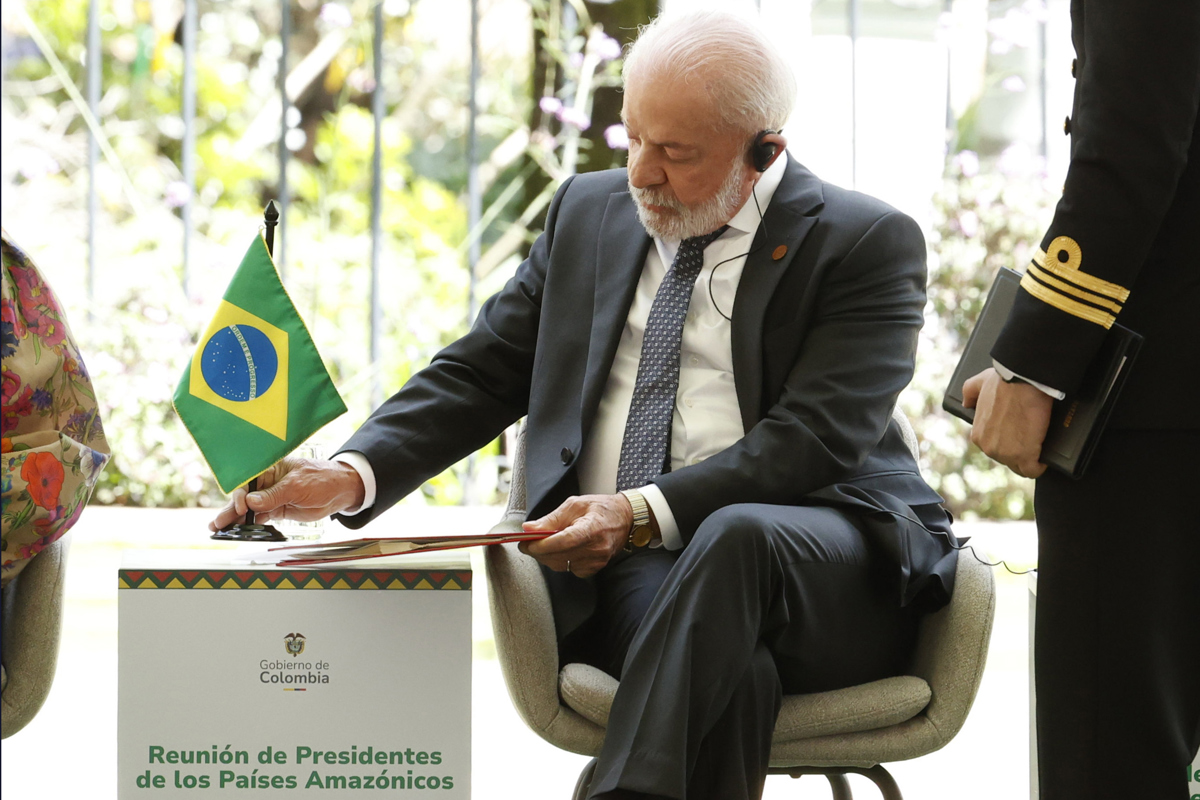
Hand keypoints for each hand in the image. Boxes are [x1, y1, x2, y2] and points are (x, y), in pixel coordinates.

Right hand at [208, 457, 365, 531]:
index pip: (249, 481)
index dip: (241, 494)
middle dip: (230, 509)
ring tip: (220, 529)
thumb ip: (274, 495)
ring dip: (236, 519)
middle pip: (245, 496)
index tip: (242, 507)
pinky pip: (260, 517)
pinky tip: (238, 531)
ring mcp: (272, 496)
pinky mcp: (277, 509)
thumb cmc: (322, 479)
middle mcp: (267, 482)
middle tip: (217, 523)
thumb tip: (251, 502)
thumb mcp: (297, 485)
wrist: (341, 491)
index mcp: (271, 468)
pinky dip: (249, 524)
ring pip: (249, 509)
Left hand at [518, 494, 632, 577]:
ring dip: (546, 557)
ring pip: (562, 566)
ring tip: (540, 546)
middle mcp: (596, 548)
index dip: (542, 545)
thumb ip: (551, 519)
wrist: (625, 518)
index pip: (563, 542)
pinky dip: (559, 562)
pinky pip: (570, 570)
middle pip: (559, 556)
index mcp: (592, 528)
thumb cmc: (600, 508)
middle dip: (538, 552)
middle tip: (526, 544)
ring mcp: (597, 561)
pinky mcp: (596, 568)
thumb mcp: (574, 505)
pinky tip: (559, 552)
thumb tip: (529, 528)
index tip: (526, 543)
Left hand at [963, 368, 1053, 478]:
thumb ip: (969, 393)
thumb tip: (967, 402)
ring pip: (1021, 466)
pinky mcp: (1025, 456)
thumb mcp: (978, 383)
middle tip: (1033, 438)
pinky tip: (1046, 456)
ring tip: (1040, 445)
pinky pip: (1034, 470)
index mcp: (978, 435)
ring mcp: (1006, 454)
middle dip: (1021, 452)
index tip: (1020, 435)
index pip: (995, 449)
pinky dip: (1041, 465)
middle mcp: (988, 448)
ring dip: (1032, 458)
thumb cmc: (1004, 381)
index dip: (1010, 444)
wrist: (1023, 381)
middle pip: (1009, 460)